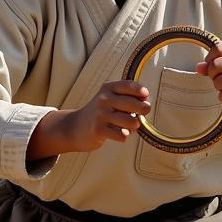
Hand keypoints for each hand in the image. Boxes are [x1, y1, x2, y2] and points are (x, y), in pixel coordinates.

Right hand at [27, 81, 150, 159]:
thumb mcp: (109, 99)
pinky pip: (122, 135)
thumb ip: (127, 97)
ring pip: (131, 122)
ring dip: (134, 126)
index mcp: (108, 88)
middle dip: (144, 110)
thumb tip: (146, 102)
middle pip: (135, 104)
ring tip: (130, 126)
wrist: (75, 127)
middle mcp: (104, 99)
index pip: (129, 85)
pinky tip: (118, 134)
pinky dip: (123, 136)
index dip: (141, 91)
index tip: (145, 96)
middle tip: (142, 114)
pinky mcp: (98, 130)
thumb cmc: (99, 113)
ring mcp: (100, 114)